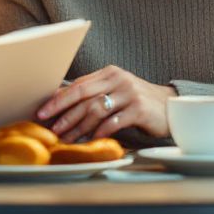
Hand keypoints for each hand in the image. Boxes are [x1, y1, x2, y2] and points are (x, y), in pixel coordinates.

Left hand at [35, 65, 176, 141]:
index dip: (58, 99)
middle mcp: (118, 80)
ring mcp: (129, 93)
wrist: (170, 106)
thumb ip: (94, 95)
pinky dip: (100, 131)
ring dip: (78, 126)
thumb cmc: (137, 102)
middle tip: (50, 127)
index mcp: (109, 73)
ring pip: (96, 109)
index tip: (42, 111)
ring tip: (67, 138)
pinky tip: (91, 139)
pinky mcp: (139, 109)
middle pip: (83, 95)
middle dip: (63, 112)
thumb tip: (60, 104)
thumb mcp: (116, 92)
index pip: (78, 85)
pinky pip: (114, 121)